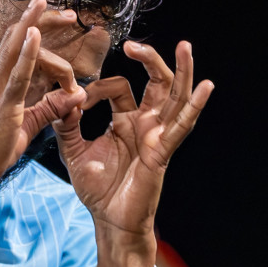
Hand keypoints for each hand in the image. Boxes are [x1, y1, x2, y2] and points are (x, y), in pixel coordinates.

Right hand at [0, 0, 85, 227]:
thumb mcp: (25, 126)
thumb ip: (50, 109)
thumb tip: (77, 96)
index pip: (13, 48)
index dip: (31, 30)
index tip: (50, 20)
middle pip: (13, 39)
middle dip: (34, 18)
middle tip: (50, 1)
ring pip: (12, 48)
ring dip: (30, 23)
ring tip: (42, 3)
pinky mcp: (2, 105)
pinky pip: (17, 74)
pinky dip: (27, 53)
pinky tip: (35, 35)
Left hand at [53, 39, 213, 266]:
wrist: (109, 221)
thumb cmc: (97, 190)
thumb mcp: (73, 151)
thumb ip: (66, 125)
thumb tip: (61, 98)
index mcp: (125, 120)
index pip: (118, 87)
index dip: (97, 88)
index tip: (74, 97)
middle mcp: (145, 123)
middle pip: (155, 82)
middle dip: (148, 60)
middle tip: (133, 45)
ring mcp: (157, 135)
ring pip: (175, 96)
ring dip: (182, 71)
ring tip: (185, 46)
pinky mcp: (162, 151)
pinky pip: (182, 126)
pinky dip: (195, 106)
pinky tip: (206, 87)